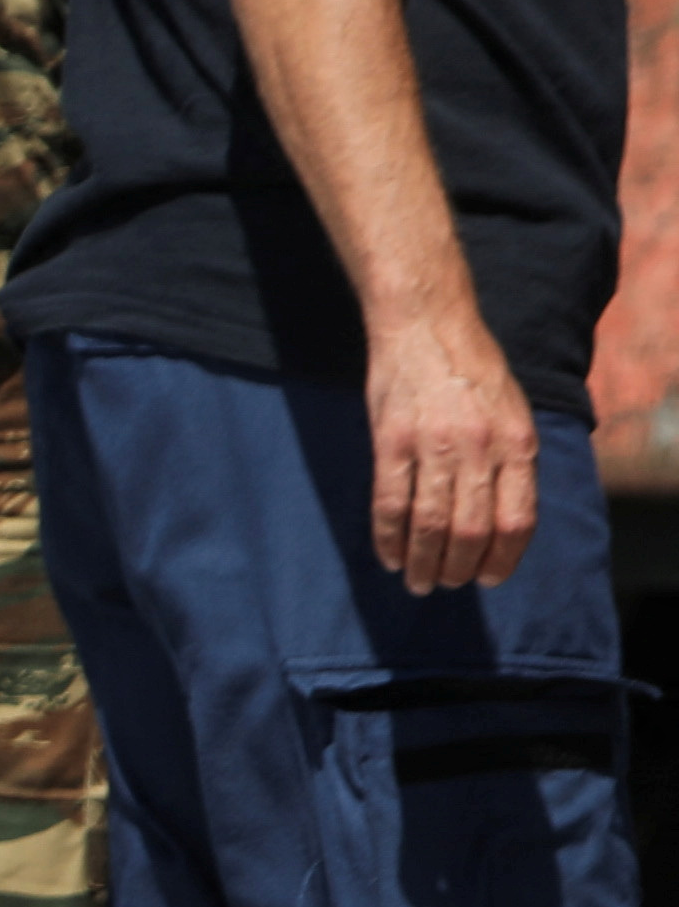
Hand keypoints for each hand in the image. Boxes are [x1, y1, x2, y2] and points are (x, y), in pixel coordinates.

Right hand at [365, 316, 537, 594]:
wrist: (426, 322)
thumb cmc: (472, 368)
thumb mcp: (513, 411)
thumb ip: (511, 460)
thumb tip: (503, 517)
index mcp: (518, 443)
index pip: (517, 519)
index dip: (503, 558)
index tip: (489, 578)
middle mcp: (480, 448)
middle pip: (472, 530)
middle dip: (460, 569)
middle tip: (447, 584)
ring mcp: (433, 445)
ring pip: (431, 523)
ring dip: (424, 562)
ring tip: (418, 581)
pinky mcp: (391, 440)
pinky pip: (390, 502)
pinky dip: (389, 537)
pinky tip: (389, 555)